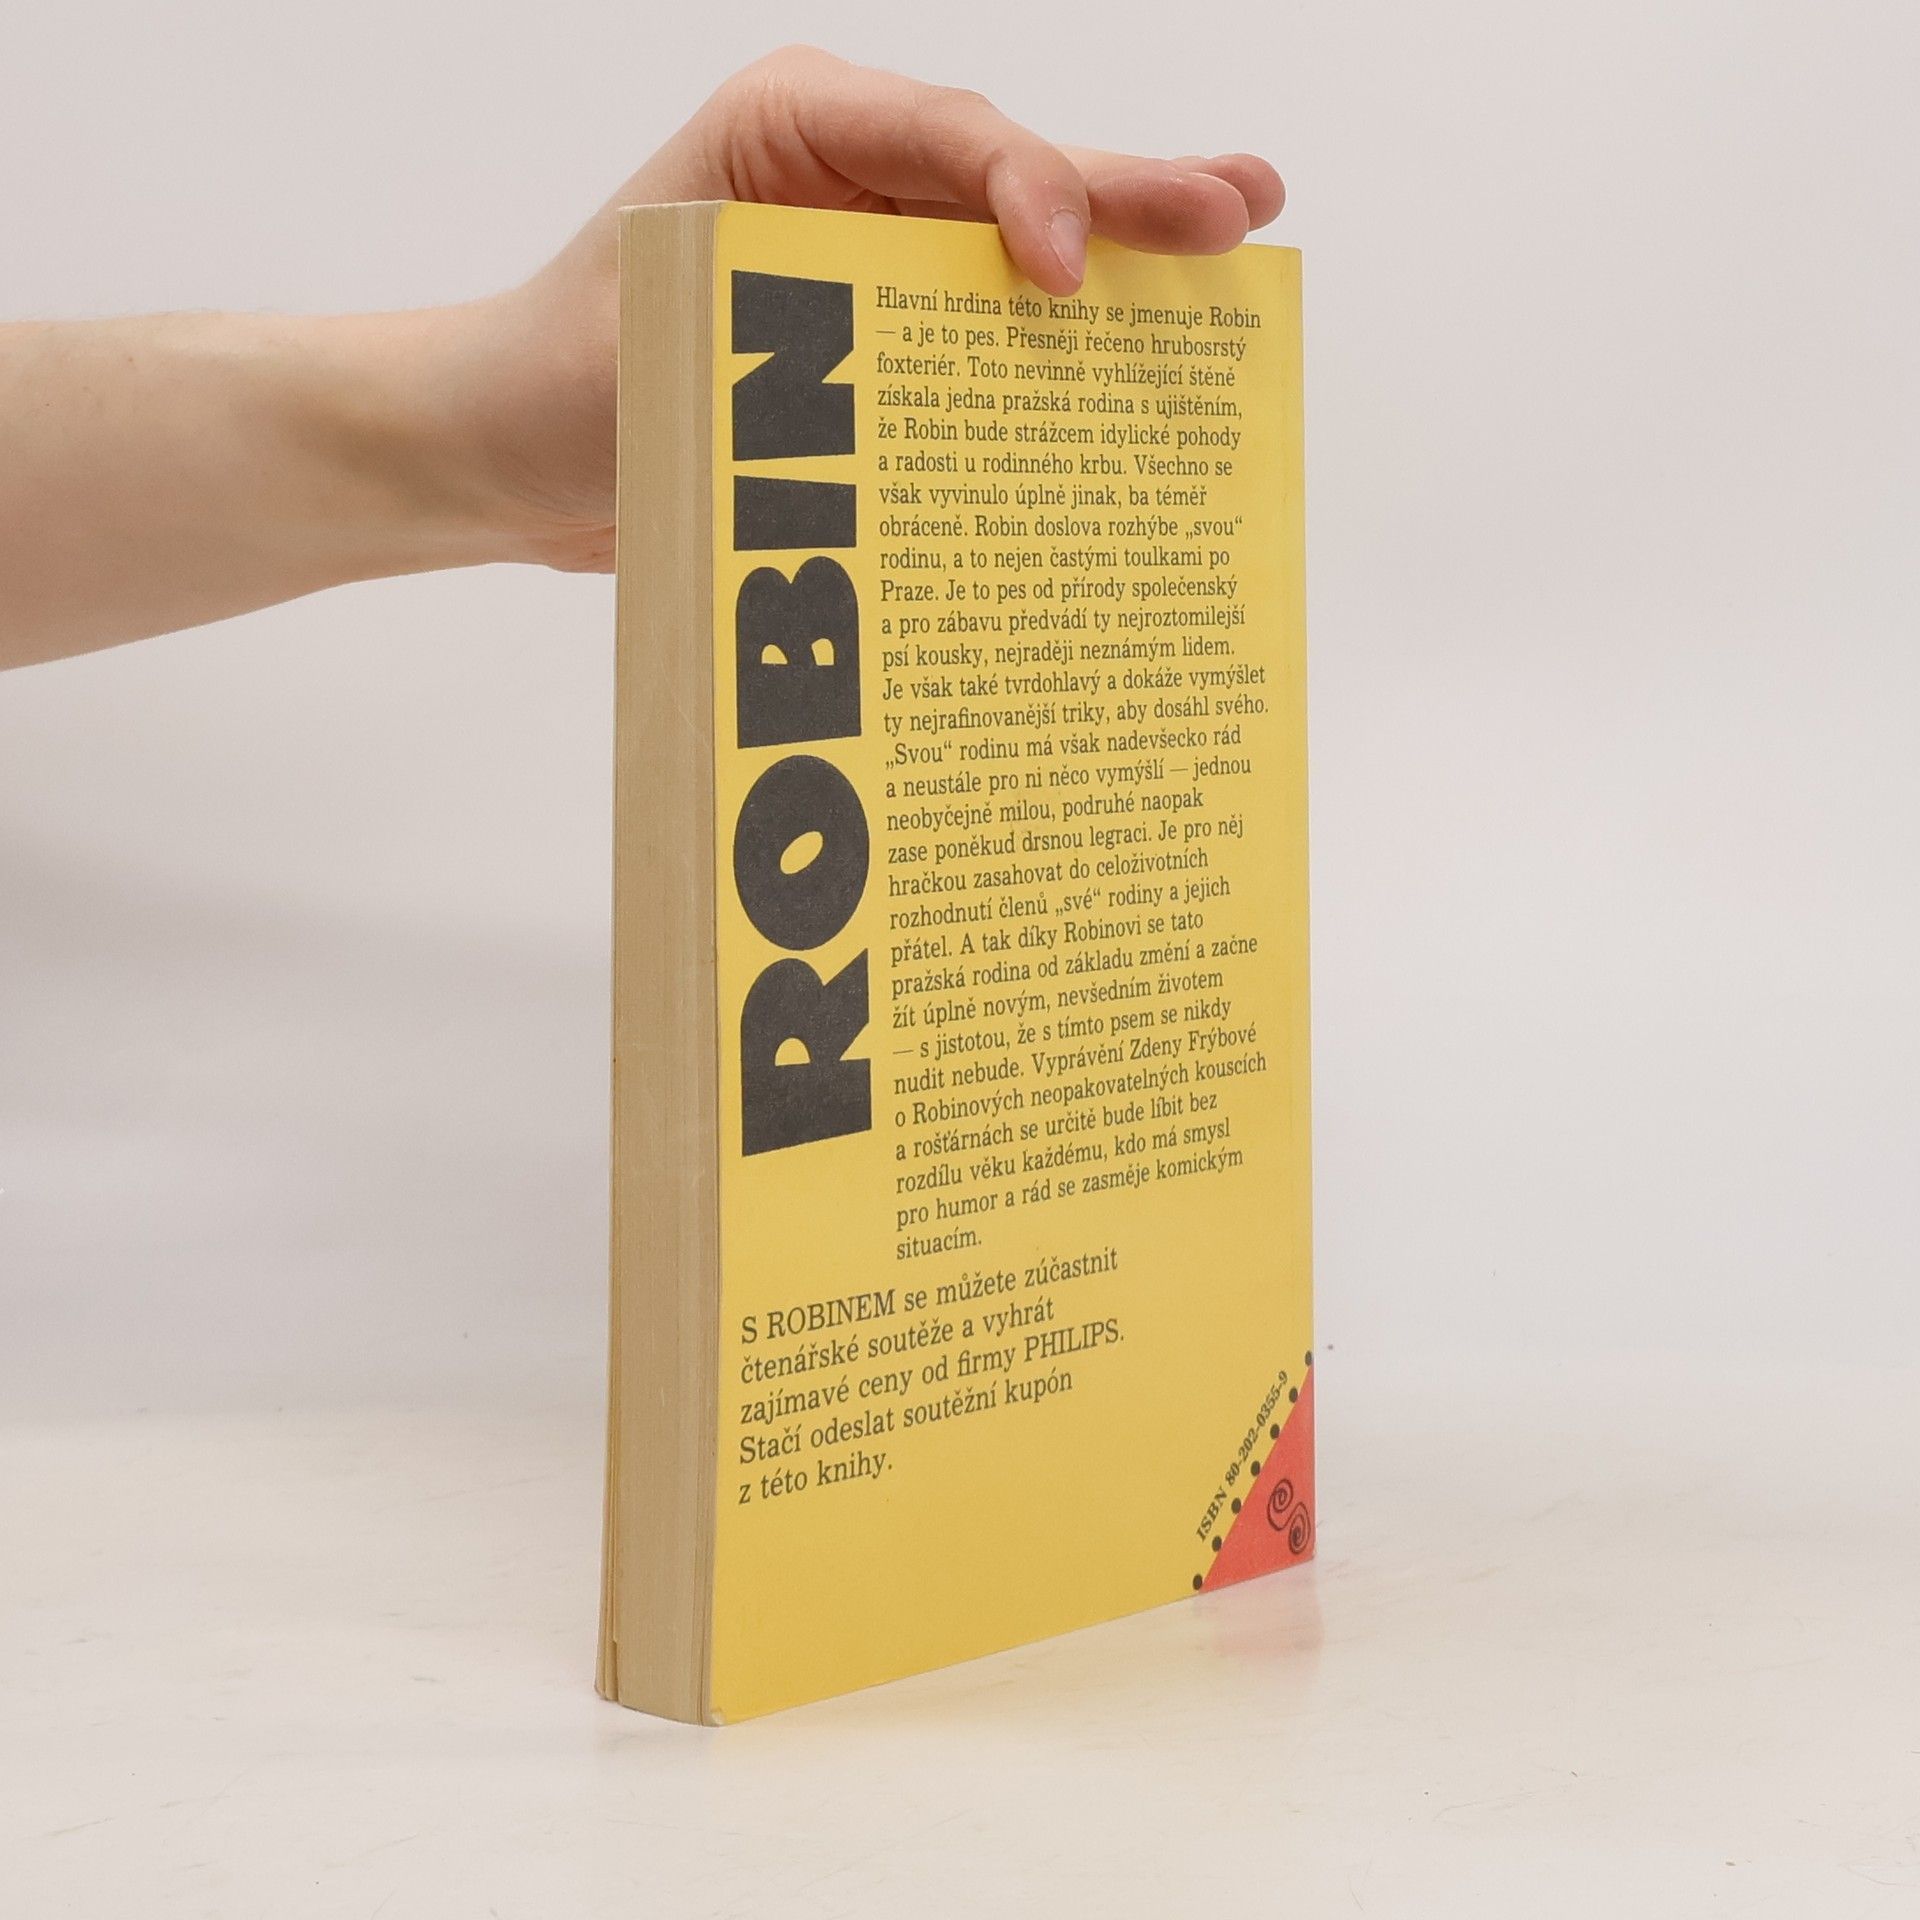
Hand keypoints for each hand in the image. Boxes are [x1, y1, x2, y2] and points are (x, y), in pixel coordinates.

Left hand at [458, 45, 1284, 572]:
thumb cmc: (560, 381)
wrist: (507, 451)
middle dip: (1126, 197)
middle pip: (1009, 178)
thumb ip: (802, 348)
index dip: (1023, 191)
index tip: (1061, 275)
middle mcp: (845, 180)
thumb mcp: (668, 343)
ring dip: (1122, 263)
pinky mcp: (879, 339)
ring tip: (1234, 250)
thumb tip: (936, 421)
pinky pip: (983, 337)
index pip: (940, 137)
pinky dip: (1059, 358)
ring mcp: (870, 257)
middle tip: (1242, 208)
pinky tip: (1141, 366)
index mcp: (790, 134)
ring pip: (1016, 253)